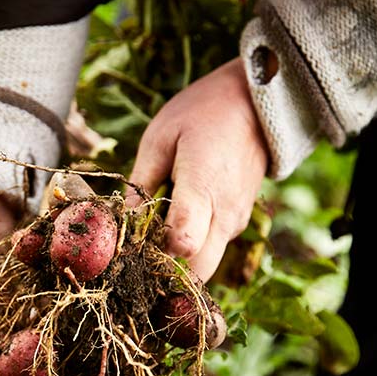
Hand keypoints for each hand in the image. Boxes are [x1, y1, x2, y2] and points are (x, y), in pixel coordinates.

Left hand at [130, 58, 268, 280]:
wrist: (254, 103)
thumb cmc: (201, 114)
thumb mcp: (160, 138)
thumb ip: (141, 184)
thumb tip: (122, 222)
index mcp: (203, 186)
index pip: (183, 242)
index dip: (154, 252)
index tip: (134, 244)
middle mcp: (225, 213)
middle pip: (197, 271)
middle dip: (166, 272)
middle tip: (139, 252)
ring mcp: (236, 222)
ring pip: (205, 264)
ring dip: (177, 259)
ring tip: (154, 230)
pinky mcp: (239, 224)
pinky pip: (212, 248)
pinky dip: (192, 246)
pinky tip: (174, 221)